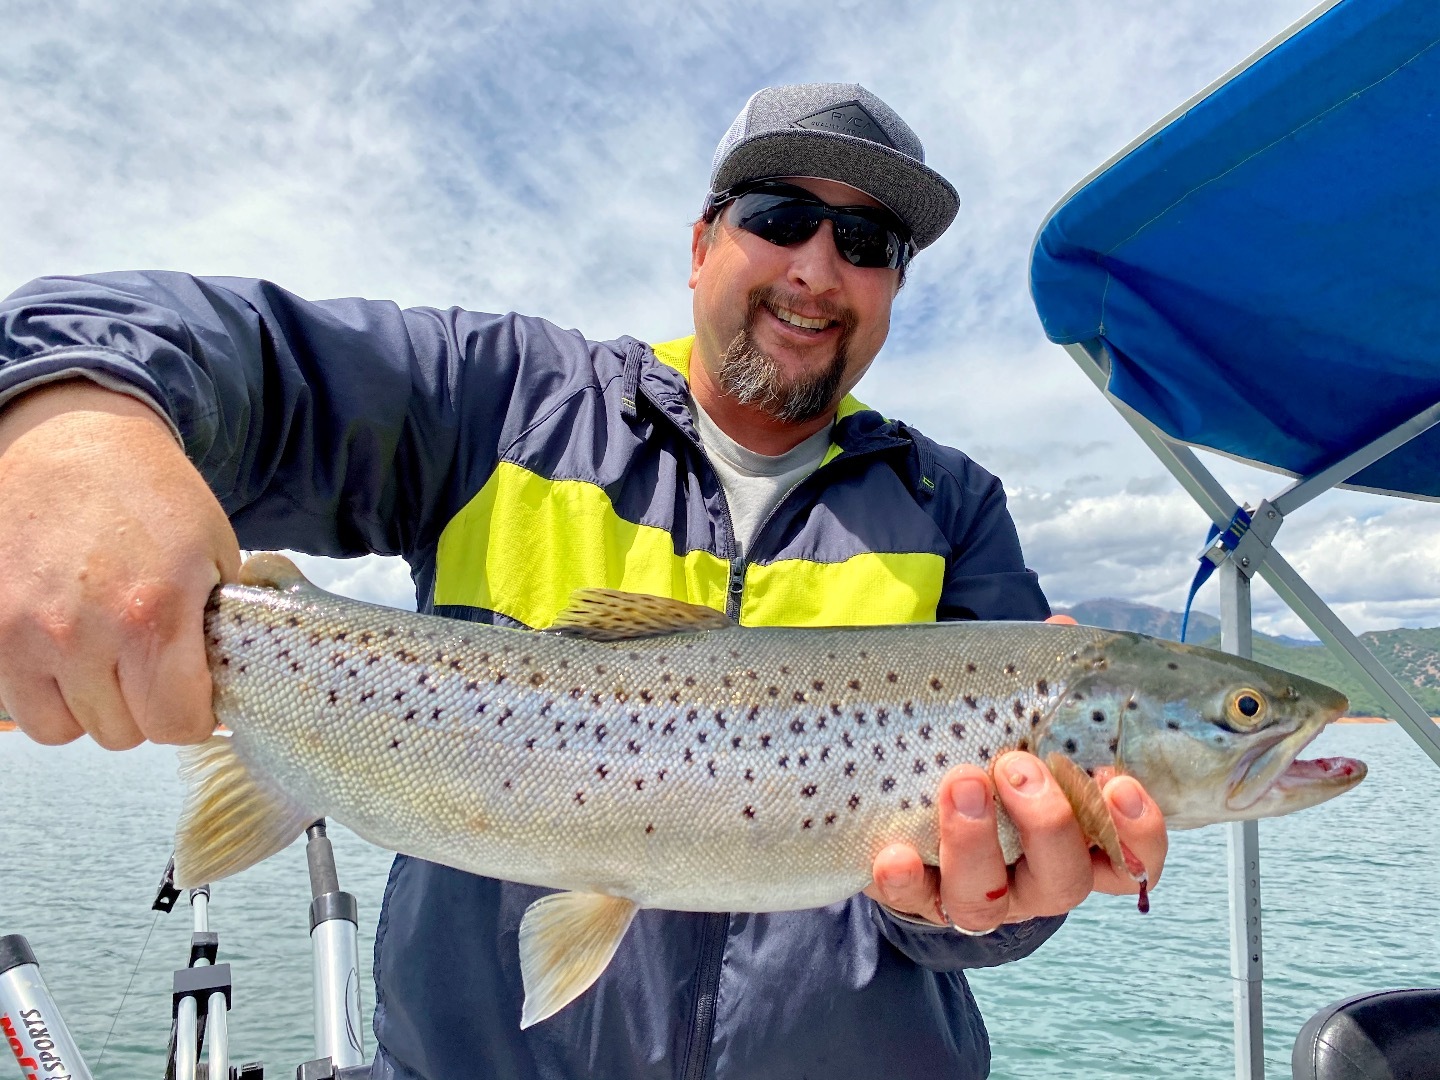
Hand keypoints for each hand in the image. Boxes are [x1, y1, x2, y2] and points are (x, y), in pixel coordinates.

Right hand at [0, 382, 240, 748]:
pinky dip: (44, 691)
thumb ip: (220, 628)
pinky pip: (19, 703)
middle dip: (143, 707)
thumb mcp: (216, 552)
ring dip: (90, 705)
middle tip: (149, 664)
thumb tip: (224, 685)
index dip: (192, 715)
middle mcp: (80, 634)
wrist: (69, 441)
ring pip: (64, 727)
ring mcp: (22, 636)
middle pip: (120, 732)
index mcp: (152, 615)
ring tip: (105, 657)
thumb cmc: (151, 494)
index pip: (172, 724)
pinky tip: (64, 650)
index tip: (195, 695)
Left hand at [861, 614, 1168, 929]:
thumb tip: (1060, 626)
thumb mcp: (1022, 716)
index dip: (1137, 831)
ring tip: (961, 782)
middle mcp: (1034, 877)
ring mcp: (976, 892)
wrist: (917, 805)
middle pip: (1064, 880)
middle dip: (1047, 823)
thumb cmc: (991, 752)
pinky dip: (903, 881)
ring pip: (988, 899)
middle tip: (1017, 765)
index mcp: (1079, 839)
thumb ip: (1048, 678)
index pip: (1134, 857)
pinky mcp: (915, 895)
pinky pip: (911, 902)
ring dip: (974, 842)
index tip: (1118, 781)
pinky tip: (894, 852)